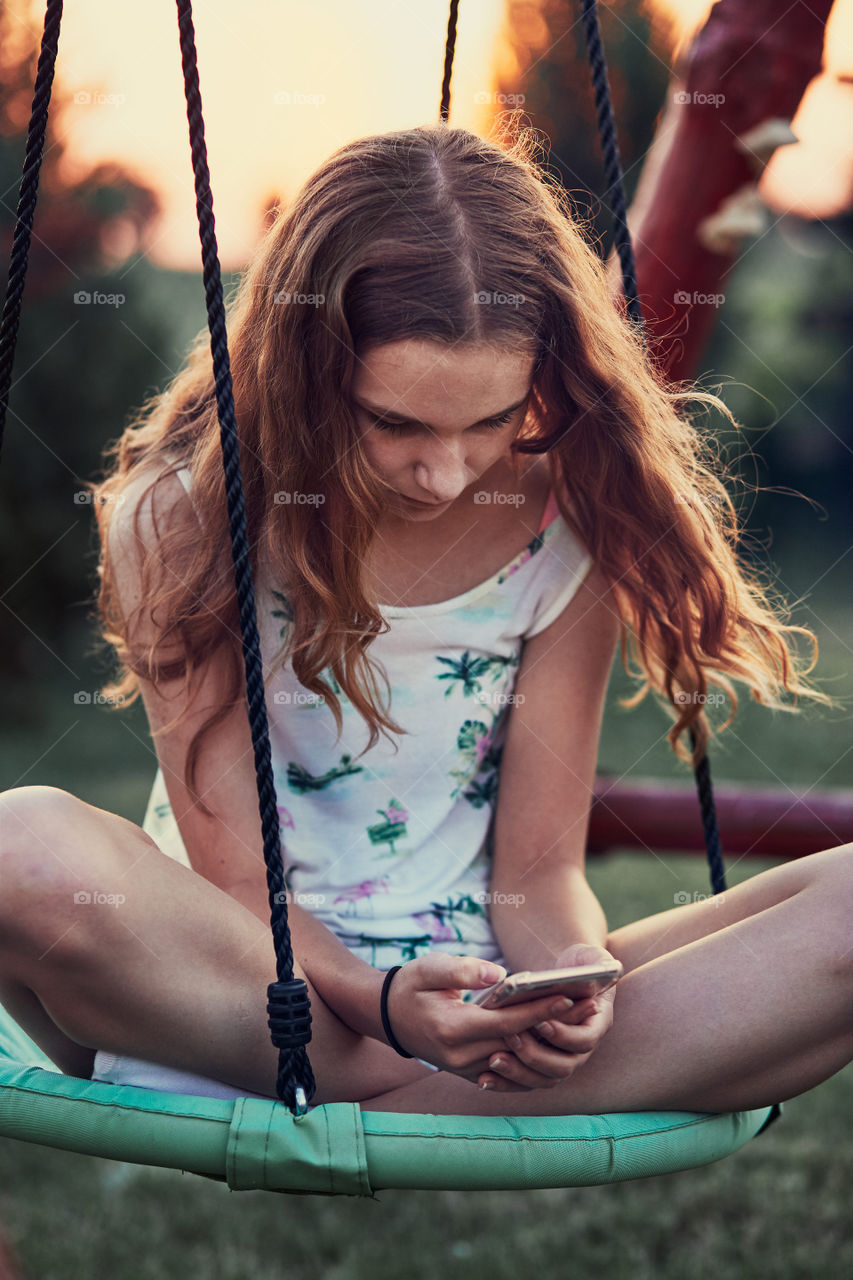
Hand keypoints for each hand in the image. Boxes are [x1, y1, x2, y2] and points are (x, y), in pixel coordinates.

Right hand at [383, 952, 593, 1086]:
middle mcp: (461, 1057)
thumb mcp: (430, 967)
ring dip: (550, 1044)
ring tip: (580, 1021)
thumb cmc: (412, 985)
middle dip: (554, 1026)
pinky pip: (509, 1075)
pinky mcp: (471, 1074)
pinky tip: (557, 1043)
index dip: (538, 1011)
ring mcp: (466, 1070)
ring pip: (518, 1063)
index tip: (567, 997)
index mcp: (452, 1029)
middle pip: (518, 1044)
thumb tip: (498, 976)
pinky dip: (535, 1061)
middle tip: (587, 1007)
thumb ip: (463, 970)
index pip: (506, 1024)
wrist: (387, 1016)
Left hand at [475, 943, 618, 1092]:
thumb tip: (594, 968)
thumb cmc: (582, 964)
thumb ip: (596, 962)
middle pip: (564, 1067)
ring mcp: (564, 1058)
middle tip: (511, 1037)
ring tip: (493, 1059)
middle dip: (536, 1055)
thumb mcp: (592, 957)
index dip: (563, 1035)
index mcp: (598, 1024)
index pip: (585, 1040)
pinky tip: (483, 1079)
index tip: (540, 1021)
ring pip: (545, 1079)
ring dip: (519, 1072)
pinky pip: (527, 1081)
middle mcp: (582, 1048)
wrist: (573, 978)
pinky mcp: (543, 1064)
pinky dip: (507, 1083)